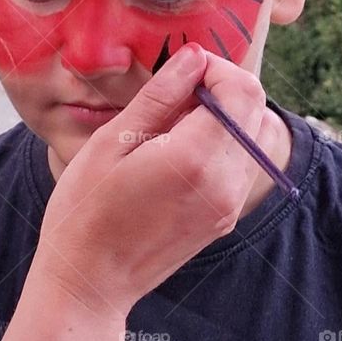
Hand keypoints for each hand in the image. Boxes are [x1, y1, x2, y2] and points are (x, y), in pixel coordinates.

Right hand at [27, 43, 273, 325]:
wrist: (89, 283)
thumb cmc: (85, 210)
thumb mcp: (111, 142)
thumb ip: (159, 96)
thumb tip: (194, 57)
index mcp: (196, 158)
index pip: (242, 90)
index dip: (217, 69)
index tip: (183, 71)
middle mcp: (225, 182)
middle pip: (256, 110)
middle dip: (223, 89)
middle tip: (176, 94)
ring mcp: (230, 204)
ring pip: (255, 136)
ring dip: (226, 116)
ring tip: (174, 124)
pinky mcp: (225, 218)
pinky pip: (243, 164)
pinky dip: (223, 144)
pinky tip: (179, 152)